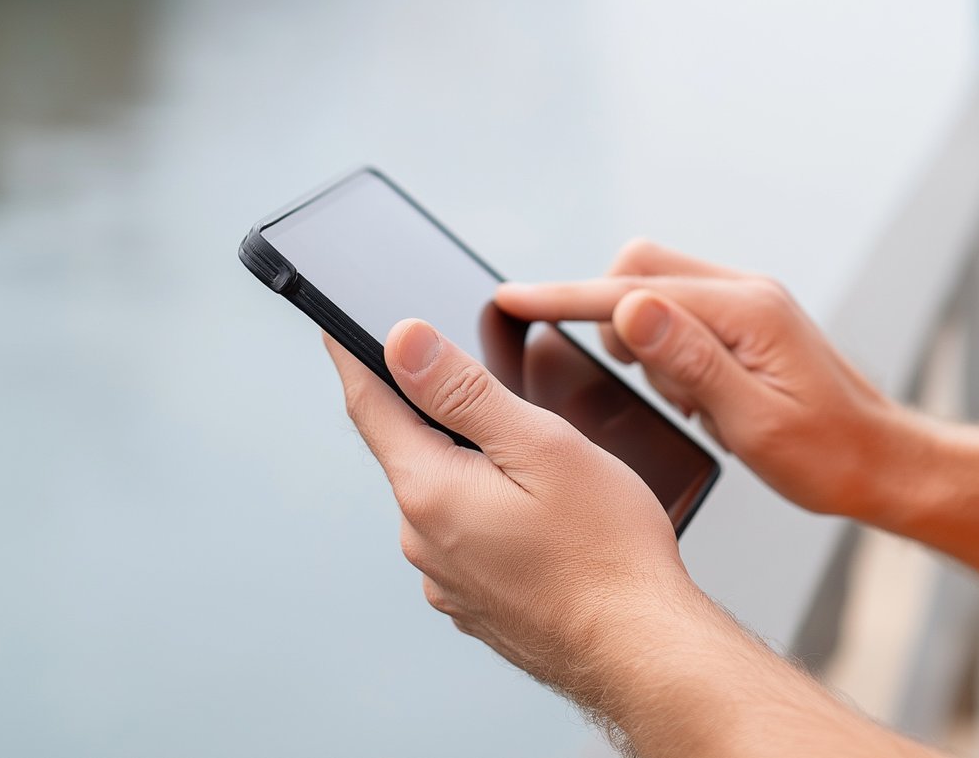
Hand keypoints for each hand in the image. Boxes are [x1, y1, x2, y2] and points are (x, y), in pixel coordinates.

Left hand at [324, 322, 713, 702]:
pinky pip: (464, 537)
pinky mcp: (474, 602)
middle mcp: (423, 540)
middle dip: (433, 413)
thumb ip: (464, 392)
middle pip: (408, 449)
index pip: (369, 405)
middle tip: (476, 385)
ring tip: (532, 464)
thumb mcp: (541, 446)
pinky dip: (486, 512)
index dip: (354, 357)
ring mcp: (446, 578)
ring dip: (468, 468)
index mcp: (430, 492)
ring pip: (442, 495)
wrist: (643, 653)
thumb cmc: (607, 553)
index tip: (335, 325)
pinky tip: (537, 517)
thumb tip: (402, 342)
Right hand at [496, 240, 913, 522]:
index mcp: (744, 310)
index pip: (632, 291)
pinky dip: (667, 350)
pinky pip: (680, 315)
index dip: (564, 298)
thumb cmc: (829, 456)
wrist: (886, 465)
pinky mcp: (747, 324)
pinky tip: (696, 398)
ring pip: (656, 292)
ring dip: (643, 340)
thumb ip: (690, 361)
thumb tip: (631, 308)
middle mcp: (744, 292)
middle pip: (640, 270)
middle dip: (610, 317)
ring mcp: (747, 304)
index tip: (510, 300)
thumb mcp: (754, 421)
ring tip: (685, 401)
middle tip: (639, 381)